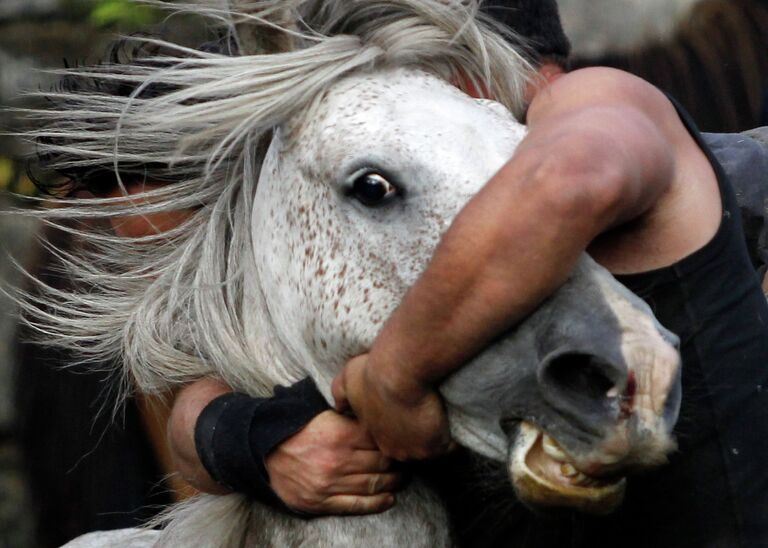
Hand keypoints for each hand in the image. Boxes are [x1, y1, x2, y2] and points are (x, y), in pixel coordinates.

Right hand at [265, 410, 401, 514]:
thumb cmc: (296, 431)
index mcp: (339, 434)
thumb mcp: (323, 415)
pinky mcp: (322, 502)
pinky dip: (377, 503)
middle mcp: (338, 460)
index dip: (393, 441)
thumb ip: (350, 419)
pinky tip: (389, 498)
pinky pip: (357, 505)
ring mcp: (330, 483)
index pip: (379, 440)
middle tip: (407, 461)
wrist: (263, 454)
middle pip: (381, 463)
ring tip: (401, 478)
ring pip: (373, 485)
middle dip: (398, 463)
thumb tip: (377, 418)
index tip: (401, 441)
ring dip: (393, 482)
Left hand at [332, 354, 452, 461]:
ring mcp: (416, 450)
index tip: (409, 413)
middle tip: (426, 416)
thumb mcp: (348, 379)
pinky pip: (450, 447)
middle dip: (419, 437)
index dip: (402, 427)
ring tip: (440, 418)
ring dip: (436, 436)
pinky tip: (452, 421)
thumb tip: (339, 405)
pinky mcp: (436, 445)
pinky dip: (453, 437)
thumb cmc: (373, 371)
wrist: (400, 369)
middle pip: (410, 449)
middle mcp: (394, 448)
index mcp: (375, 435)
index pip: (391, 440)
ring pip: (429, 449)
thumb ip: (342, 393)